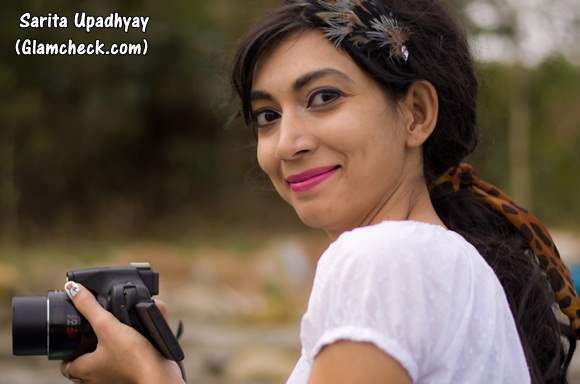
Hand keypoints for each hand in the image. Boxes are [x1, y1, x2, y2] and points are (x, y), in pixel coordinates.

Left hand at [60, 281, 183, 383]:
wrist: (159, 374)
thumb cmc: (133, 357)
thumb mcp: (108, 326)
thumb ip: (90, 307)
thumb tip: (72, 289)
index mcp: (85, 369)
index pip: (66, 365)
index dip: (67, 353)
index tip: (72, 340)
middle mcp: (96, 379)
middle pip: (84, 366)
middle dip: (87, 351)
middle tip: (91, 335)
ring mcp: (113, 380)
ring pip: (103, 367)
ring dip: (106, 354)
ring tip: (112, 336)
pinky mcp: (129, 377)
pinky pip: (121, 367)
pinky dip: (124, 356)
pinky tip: (134, 343)